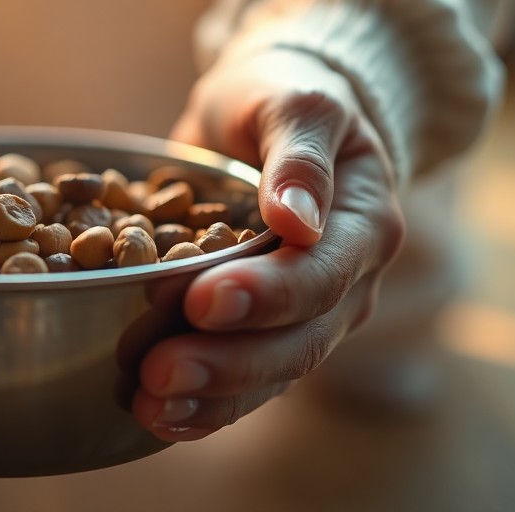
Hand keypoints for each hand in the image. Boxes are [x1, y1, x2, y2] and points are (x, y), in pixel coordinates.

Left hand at [134, 48, 404, 439]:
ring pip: (271, 374)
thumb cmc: (282, 95)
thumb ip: (298, 154)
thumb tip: (296, 219)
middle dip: (227, 362)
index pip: (321, 274)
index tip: (202, 302)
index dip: (264, 295)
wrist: (274, 113)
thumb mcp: (293, 100)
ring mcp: (310, 314)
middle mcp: (348, 280)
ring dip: (210, 397)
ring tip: (148, 405)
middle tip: (158, 372)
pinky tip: (156, 419)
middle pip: (298, 341)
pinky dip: (204, 405)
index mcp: (366, 223)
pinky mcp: (266, 329)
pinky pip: (245, 381)